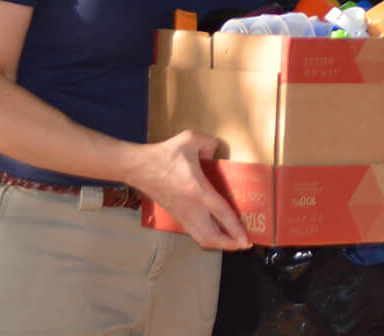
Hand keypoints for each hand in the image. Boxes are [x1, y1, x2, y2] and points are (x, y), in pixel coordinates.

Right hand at [128, 130, 248, 250]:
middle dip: (229, 244)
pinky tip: (217, 232)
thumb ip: (210, 143)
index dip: (236, 229)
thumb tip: (218, 151)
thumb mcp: (190, 139)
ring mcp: (182, 214)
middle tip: (244, 244)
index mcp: (197, 191)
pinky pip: (194, 233)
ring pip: (201, 238)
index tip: (246, 240)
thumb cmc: (164, 155)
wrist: (137, 167)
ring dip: (219, 243)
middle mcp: (190, 208)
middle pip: (211, 237)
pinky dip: (208, 237)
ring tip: (233, 241)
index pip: (221, 214)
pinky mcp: (176, 216)